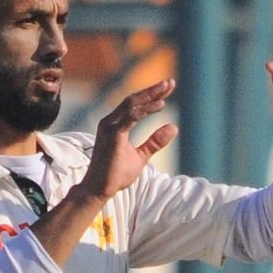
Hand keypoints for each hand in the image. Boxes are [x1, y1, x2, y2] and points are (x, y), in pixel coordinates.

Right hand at [77, 79, 176, 201]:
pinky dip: (145, 110)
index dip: (151, 95)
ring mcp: (110, 127)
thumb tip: (173, 127)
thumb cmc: (116, 174)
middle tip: (170, 82)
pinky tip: (160, 106)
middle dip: (152, 90)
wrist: (99, 189)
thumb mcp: (140, 156)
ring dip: (150, 95)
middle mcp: (110, 122)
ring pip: (132, 104)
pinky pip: (130, 116)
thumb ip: (155, 142)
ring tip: (167, 89)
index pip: (135, 105)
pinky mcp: (112, 135)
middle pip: (133, 99)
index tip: (167, 88)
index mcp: (115, 124)